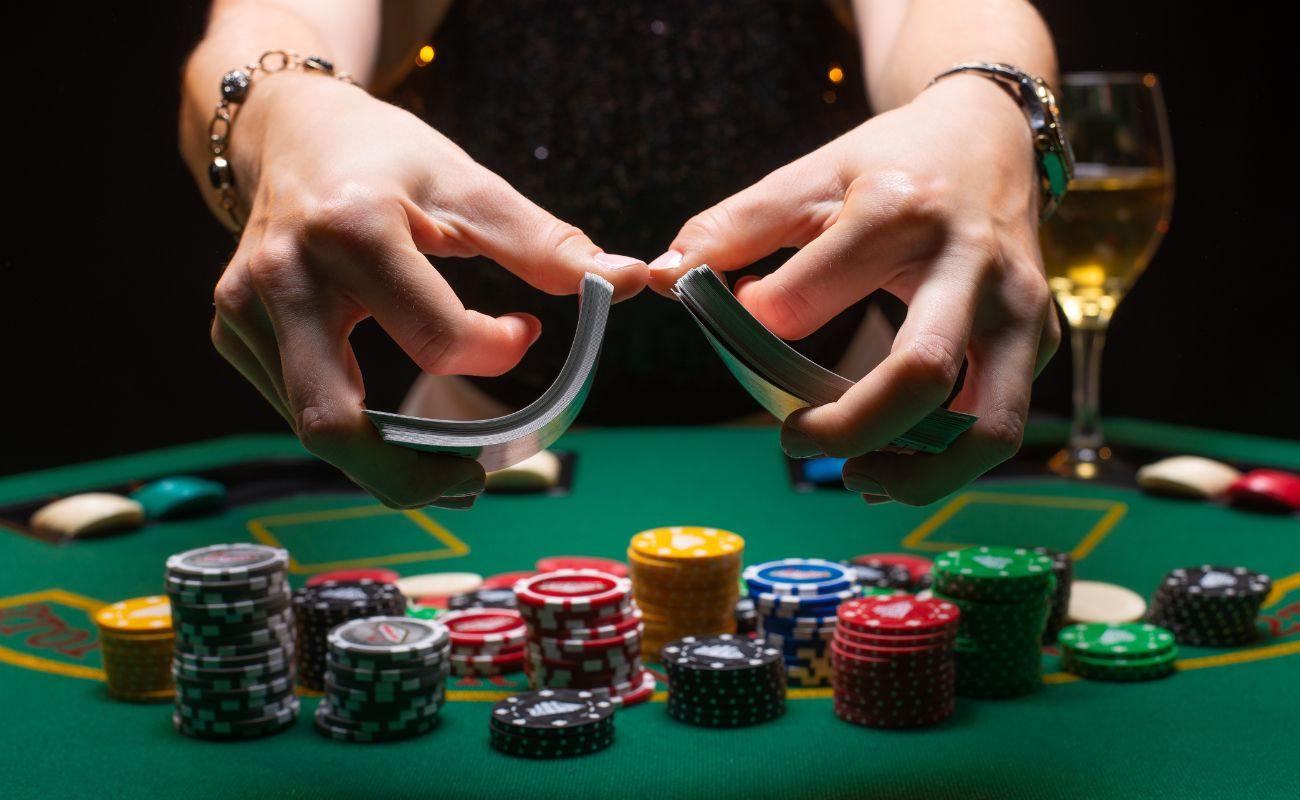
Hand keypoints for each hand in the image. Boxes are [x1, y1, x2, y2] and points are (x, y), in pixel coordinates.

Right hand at [210, 74, 647, 507]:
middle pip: (333, 424)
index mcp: (350, 232)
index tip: (523, 333)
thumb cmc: (389, 158)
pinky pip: (295, 407)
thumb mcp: (470, 186)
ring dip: (382, 463)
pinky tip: (390, 427)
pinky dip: (351, 430)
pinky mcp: (232, 332)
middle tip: (472, 484)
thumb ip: (546, 243)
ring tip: (442, 468)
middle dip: (409, 476)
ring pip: (311, 429)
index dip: (494, 354)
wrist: (292, 132)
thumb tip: (629, 281)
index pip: (434, 339)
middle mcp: (282, 279)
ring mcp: (245, 311)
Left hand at [649, 76, 1059, 504]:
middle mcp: (970, 262)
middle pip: (919, 377)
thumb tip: (665, 277)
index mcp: (897, 211)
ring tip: (856, 474)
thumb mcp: (807, 176)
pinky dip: (947, 461)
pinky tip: (895, 462)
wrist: (990, 137)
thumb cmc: (889, 162)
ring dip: (917, 475)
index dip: (760, 318)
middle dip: (846, 431)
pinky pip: (1000, 424)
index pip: (809, 294)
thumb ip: (732, 227)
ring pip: (988, 427)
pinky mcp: (1039, 339)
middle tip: (792, 440)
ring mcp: (1017, 307)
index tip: (743, 314)